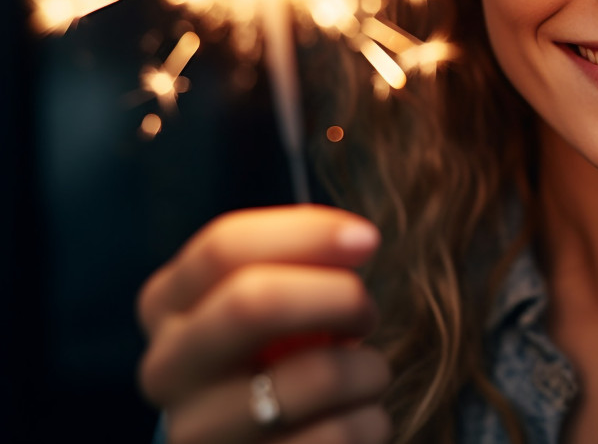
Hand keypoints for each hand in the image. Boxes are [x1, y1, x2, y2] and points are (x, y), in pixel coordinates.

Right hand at [137, 205, 391, 442]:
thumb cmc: (284, 355)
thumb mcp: (275, 301)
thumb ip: (299, 261)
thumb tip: (357, 239)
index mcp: (168, 304)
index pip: (224, 246)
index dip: (308, 234)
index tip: (368, 239)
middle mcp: (165, 368)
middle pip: (253, 303)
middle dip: (338, 296)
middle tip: (367, 314)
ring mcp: (194, 433)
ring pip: (312, 377)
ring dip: (368, 370)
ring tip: (369, 376)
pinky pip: (334, 436)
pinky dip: (371, 420)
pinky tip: (363, 419)